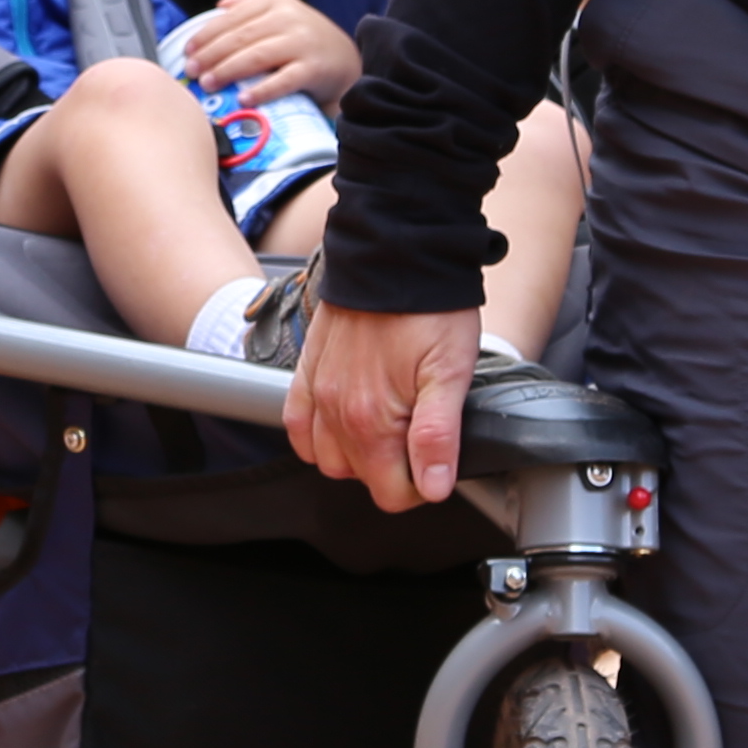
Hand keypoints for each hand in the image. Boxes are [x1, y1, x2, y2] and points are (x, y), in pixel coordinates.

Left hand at [168, 0, 354, 103]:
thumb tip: (220, 4)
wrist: (344, 60)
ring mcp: (303, 43)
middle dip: (211, 55)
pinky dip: (261, 90)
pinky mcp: (314, 69)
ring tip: (209, 84)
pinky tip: (243, 98)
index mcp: (275, 1)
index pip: (232, 17)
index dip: (206, 35)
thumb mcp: (281, 8)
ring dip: (227, 71)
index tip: (188, 52)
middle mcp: (289, 18)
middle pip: (240, 37)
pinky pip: (283, 80)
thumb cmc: (303, 37)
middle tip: (192, 72)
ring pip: (256, 56)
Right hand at [291, 300, 480, 509]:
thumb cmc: (429, 309)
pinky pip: (297, 425)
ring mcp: (319, 392)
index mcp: (372, 421)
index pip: (391, 492)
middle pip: (361, 478)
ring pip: (328, 458)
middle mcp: (337, 412)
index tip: (438, 463)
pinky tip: (341, 424)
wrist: (395, 255)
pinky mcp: (308, 370)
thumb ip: (437, 436)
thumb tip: (433, 487)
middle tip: (421, 441)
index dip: (421, 486)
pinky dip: (315, 436)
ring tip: (389, 430)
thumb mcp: (451, 373)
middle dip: (392, 471)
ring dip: (356, 456)